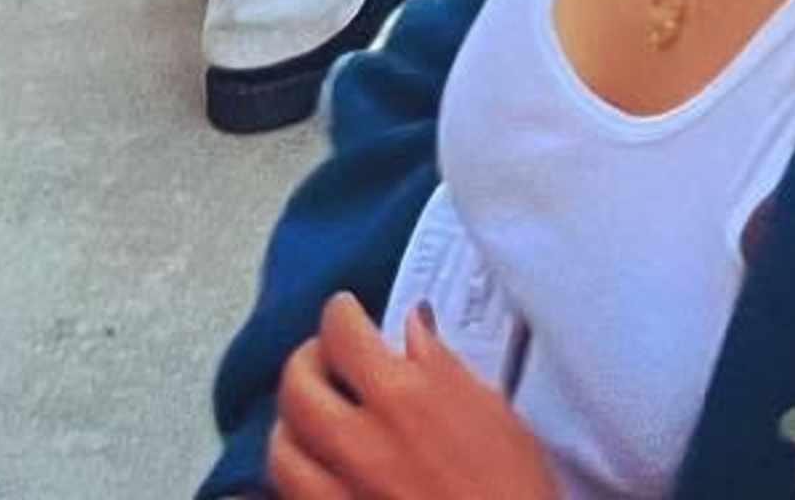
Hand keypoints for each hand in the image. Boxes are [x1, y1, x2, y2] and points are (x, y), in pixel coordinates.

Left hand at [269, 299, 556, 499]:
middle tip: (324, 359)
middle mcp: (361, 444)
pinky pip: (294, 498)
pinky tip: (319, 472)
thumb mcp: (491, 412)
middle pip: (296, 387)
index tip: (345, 313)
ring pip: (281, 451)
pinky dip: (299, 478)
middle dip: (305, 361)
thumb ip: (442, 365)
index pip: (341, 334)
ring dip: (291, 426)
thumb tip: (413, 326)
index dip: (339, 314)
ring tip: (312, 420)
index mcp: (403, 400)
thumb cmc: (514, 486)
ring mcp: (341, 495)